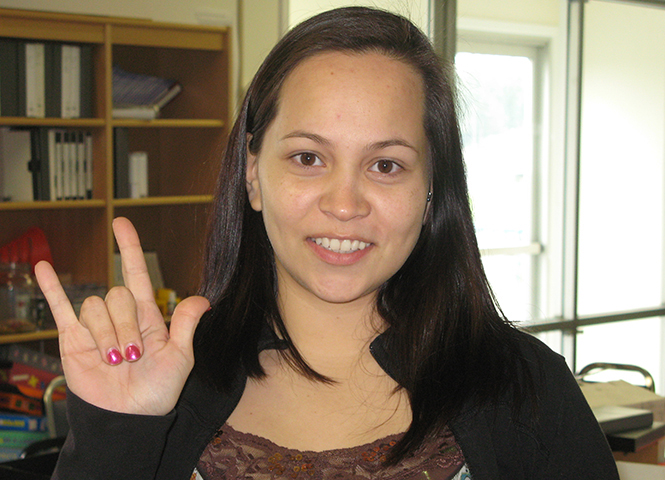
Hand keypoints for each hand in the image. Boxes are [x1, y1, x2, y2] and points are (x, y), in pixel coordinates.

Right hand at [35, 217, 209, 415]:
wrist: (128, 418)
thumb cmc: (157, 390)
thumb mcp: (180, 358)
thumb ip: (186, 325)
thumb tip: (203, 299)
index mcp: (148, 316)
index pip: (136, 274)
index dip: (129, 248)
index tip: (121, 224)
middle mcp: (121, 316)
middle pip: (116, 296)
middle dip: (125, 326)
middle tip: (132, 356)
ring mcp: (96, 326)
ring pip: (93, 307)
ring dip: (105, 335)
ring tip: (113, 361)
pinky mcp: (73, 339)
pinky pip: (60, 308)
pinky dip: (51, 288)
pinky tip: (42, 266)